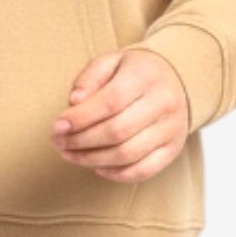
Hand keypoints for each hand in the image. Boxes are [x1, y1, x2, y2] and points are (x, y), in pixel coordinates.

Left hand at [50, 47, 191, 183]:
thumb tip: (74, 102)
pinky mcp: (172, 149)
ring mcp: (171, 129)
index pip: (109, 102)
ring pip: (127, 154)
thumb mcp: (111, 62)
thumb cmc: (136, 72)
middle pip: (117, 131)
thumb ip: (90, 77)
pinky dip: (116, 174)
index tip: (58, 126)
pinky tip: (97, 167)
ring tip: (71, 155)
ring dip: (92, 159)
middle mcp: (163, 103)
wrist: (178, 80)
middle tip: (60, 142)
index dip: (80, 118)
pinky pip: (143, 171)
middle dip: (81, 141)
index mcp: (146, 76)